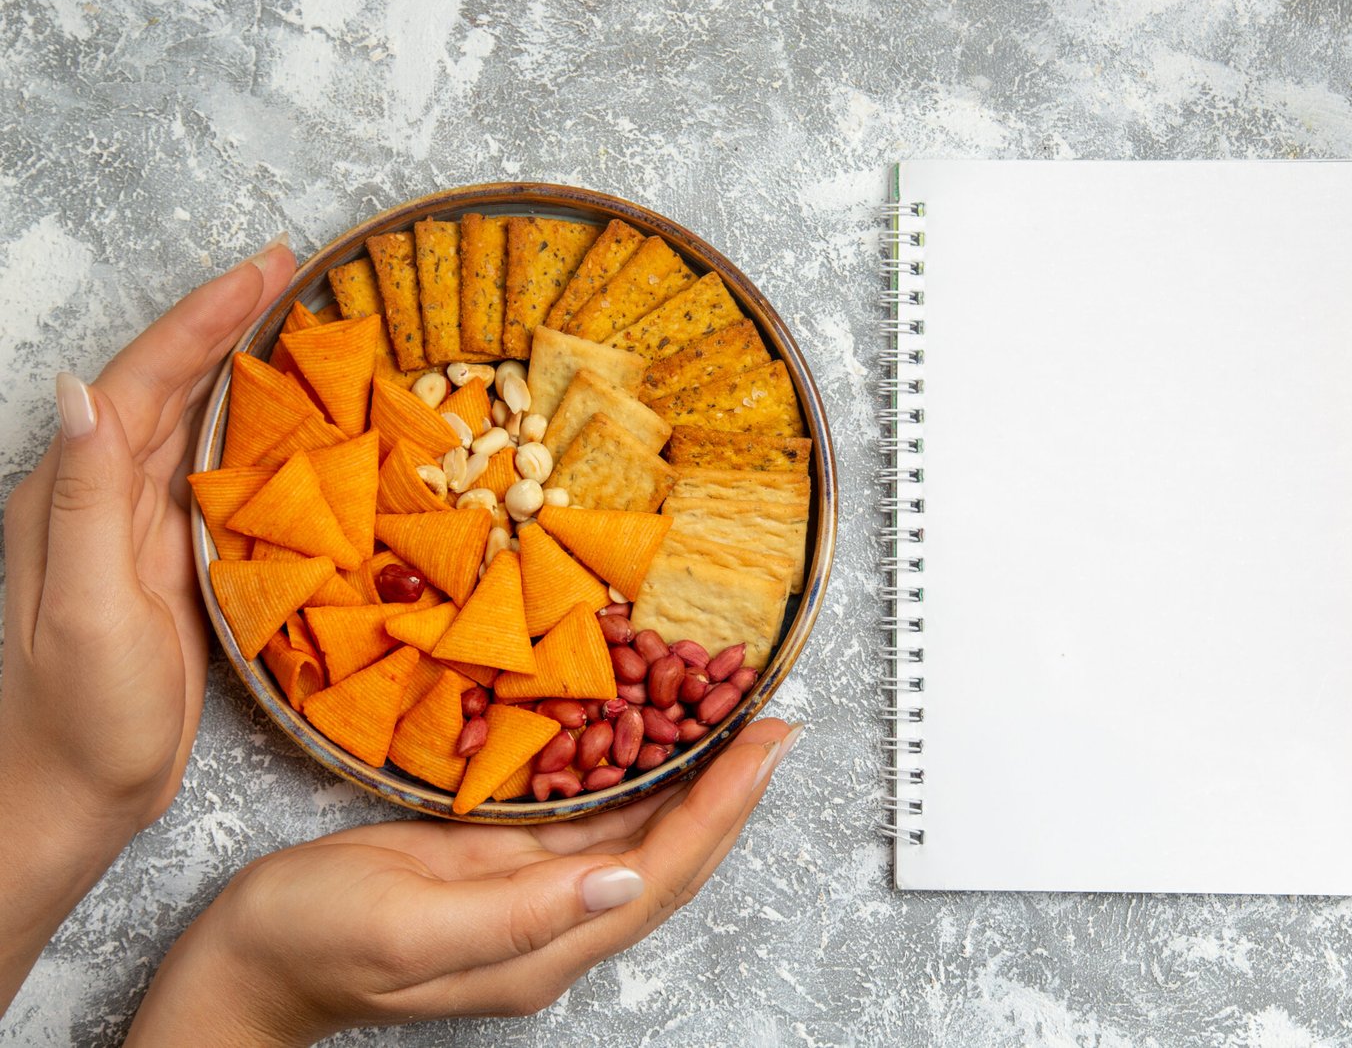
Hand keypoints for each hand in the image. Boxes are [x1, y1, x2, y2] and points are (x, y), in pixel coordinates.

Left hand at [0, 237, 293, 832]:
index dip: (204, 320)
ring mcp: (134, 528)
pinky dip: (249, 429)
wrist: (70, 798)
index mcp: (73, 496)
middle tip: (293, 270)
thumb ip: (82, 503)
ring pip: (189, 421)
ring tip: (293, 318)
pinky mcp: (171, 561)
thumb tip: (84, 392)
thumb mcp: (79, 613)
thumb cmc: (75, 720)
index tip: (265, 270)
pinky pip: (212, 473)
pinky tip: (284, 418)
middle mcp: (98, 498)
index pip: (143, 382)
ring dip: (239, 363)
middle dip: (226, 319)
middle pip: (167, 383)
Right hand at [126, 718, 800, 1045]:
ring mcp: (534, 896)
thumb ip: (522, 913)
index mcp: (545, 947)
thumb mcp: (411, 927)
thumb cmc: (313, 940)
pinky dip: (634, 778)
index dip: (723, 808)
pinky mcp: (507, 865)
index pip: (663, 872)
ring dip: (694, 782)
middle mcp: (556, 925)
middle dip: (729, 790)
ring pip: (640, 835)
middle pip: (671, 855)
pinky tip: (655, 743)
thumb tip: (623, 880)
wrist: (251, 956)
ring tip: (737, 724)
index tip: (766, 747)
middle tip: (773, 722)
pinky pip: (591, 818)